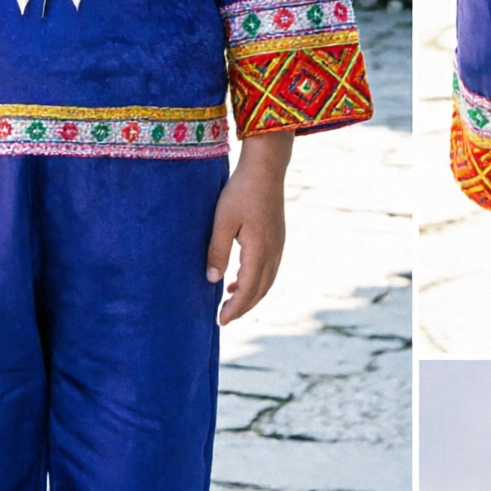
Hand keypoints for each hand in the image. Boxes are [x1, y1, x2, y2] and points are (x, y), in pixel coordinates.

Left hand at [207, 133, 292, 324]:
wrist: (265, 169)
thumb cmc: (241, 192)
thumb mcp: (222, 221)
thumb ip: (217, 251)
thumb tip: (212, 280)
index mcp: (260, 250)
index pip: (248, 289)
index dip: (235, 308)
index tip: (221, 321)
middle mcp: (273, 252)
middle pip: (260, 290)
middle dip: (243, 307)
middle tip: (224, 318)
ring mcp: (278, 245)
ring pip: (267, 281)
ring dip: (250, 295)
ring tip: (230, 302)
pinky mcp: (277, 238)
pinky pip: (269, 269)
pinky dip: (256, 281)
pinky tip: (239, 279)